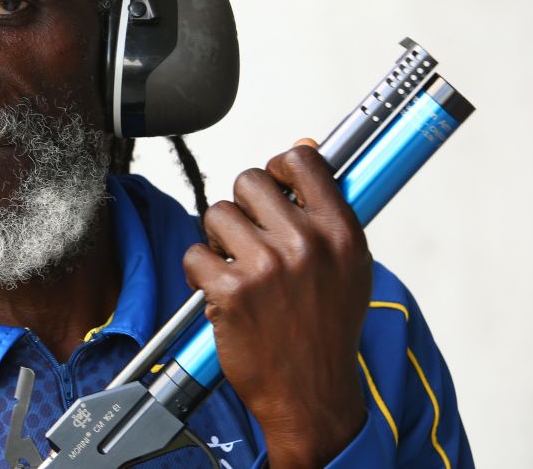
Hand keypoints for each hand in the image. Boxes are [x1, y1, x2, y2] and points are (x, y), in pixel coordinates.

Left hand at [182, 142, 371, 467]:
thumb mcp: (346, 265)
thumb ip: (324, 207)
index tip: (274, 190)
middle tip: (249, 239)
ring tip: (237, 270)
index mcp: (340, 234)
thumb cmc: (326, 329)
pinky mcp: (230, 290)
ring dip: (217, 241)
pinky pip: (194, 253)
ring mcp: (266, 267)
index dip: (278, 168)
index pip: (301, 161)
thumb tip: (304, 146)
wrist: (311, 395)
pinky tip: (219, 294)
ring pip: (215, 215)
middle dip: (241, 207)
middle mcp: (306, 245)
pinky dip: (198, 273)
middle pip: (247, 181)